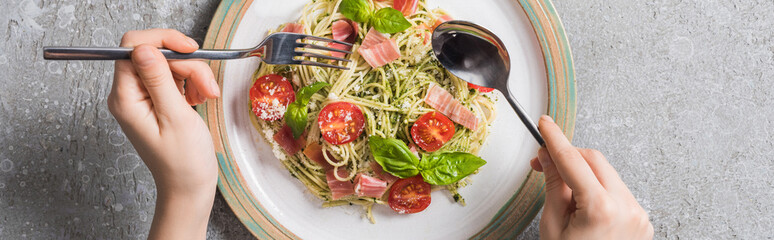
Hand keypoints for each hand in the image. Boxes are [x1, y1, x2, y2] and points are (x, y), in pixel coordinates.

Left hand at [108, 29, 219, 238]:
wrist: (188, 188)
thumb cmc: (183, 163)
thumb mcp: (175, 117)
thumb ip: (159, 80)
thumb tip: (143, 49)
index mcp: (126, 98)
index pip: (133, 47)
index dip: (163, 42)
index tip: (189, 50)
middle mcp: (129, 94)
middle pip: (156, 54)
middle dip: (186, 64)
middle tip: (207, 86)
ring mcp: (142, 97)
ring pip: (168, 64)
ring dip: (193, 75)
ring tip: (206, 97)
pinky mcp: (156, 100)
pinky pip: (174, 77)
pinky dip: (192, 83)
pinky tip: (200, 99)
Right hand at [530, 116, 652, 239]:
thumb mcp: (553, 225)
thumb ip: (553, 186)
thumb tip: (547, 156)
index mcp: (601, 209)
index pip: (573, 161)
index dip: (556, 139)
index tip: (545, 123)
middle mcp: (627, 207)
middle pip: (595, 160)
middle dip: (569, 157)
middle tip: (542, 163)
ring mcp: (638, 214)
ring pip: (607, 174)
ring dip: (584, 175)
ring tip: (564, 197)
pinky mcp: (642, 220)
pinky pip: (618, 191)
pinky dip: (598, 190)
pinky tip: (583, 207)